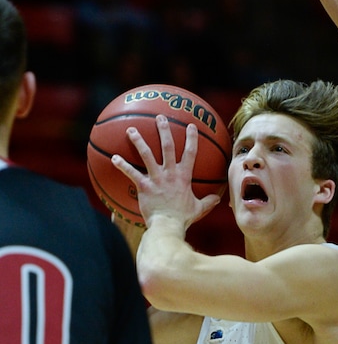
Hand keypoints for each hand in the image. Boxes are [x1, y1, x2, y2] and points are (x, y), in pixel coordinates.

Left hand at [111, 116, 219, 231]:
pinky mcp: (144, 186)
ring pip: (146, 154)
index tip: (190, 126)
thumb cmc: (182, 218)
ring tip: (131, 130)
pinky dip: (122, 165)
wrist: (168, 226)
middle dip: (164, 130)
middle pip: (168, 147)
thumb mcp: (199, 209)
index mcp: (184, 177)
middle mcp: (170, 173)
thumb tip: (218, 198)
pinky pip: (131, 173)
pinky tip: (114, 158)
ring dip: (139, 140)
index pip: (190, 153)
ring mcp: (156, 178)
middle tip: (160, 117)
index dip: (191, 138)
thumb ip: (208, 201)